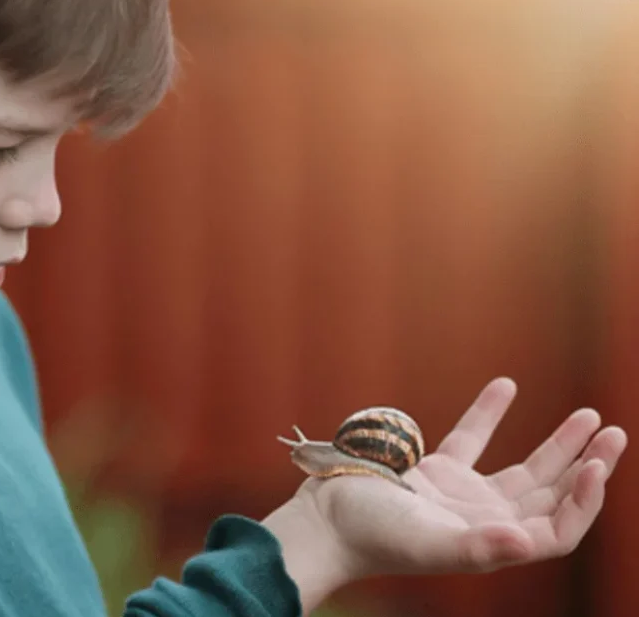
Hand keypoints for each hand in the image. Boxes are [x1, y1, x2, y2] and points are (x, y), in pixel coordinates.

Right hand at [263, 378, 626, 609]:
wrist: (322, 519)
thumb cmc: (371, 537)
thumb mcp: (426, 543)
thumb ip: (478, 547)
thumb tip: (524, 541)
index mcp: (492, 543)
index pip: (558, 529)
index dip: (584, 502)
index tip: (597, 465)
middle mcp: (485, 522)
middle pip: (552, 496)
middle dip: (586, 465)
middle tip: (614, 431)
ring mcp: (462, 496)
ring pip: (524, 469)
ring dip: (557, 444)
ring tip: (589, 415)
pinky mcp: (435, 471)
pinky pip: (472, 438)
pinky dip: (490, 413)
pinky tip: (507, 385)